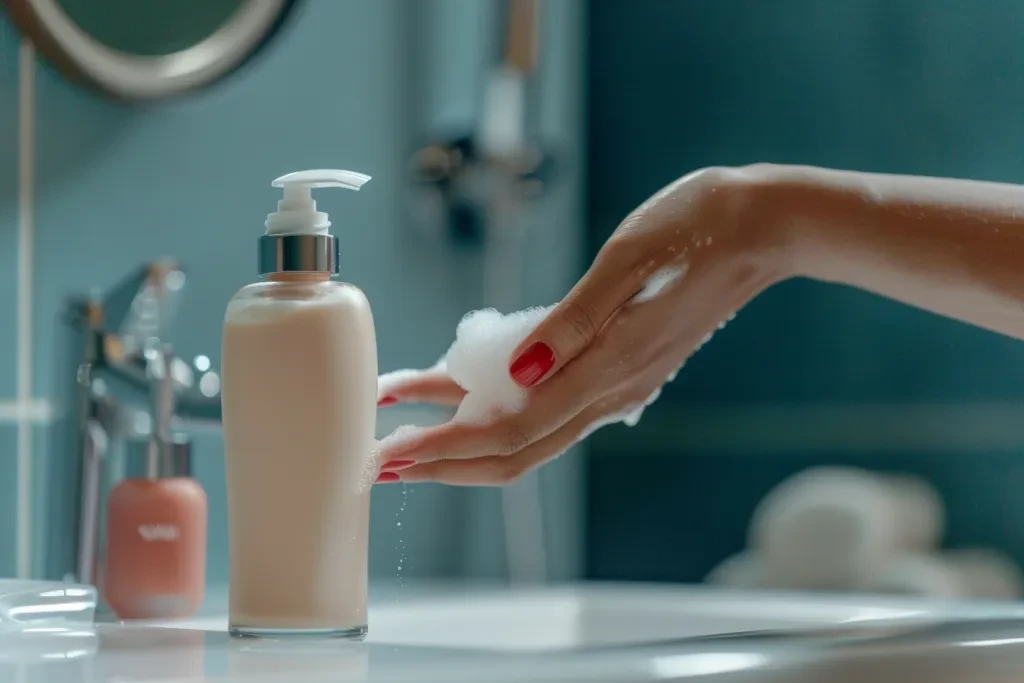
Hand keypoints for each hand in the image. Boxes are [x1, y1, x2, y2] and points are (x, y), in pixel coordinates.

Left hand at [377, 165, 791, 485]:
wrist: (759, 231)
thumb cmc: (697, 230)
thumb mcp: (629, 261)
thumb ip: (572, 321)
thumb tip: (517, 371)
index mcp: (607, 368)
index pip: (511, 431)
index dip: (446, 449)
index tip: (391, 454)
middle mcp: (608, 390)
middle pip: (511, 451)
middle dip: (442, 460)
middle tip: (379, 459)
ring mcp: (612, 384)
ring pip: (523, 430)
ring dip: (459, 431)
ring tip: (399, 414)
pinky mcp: (612, 367)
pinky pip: (543, 402)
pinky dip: (492, 403)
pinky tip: (459, 383)